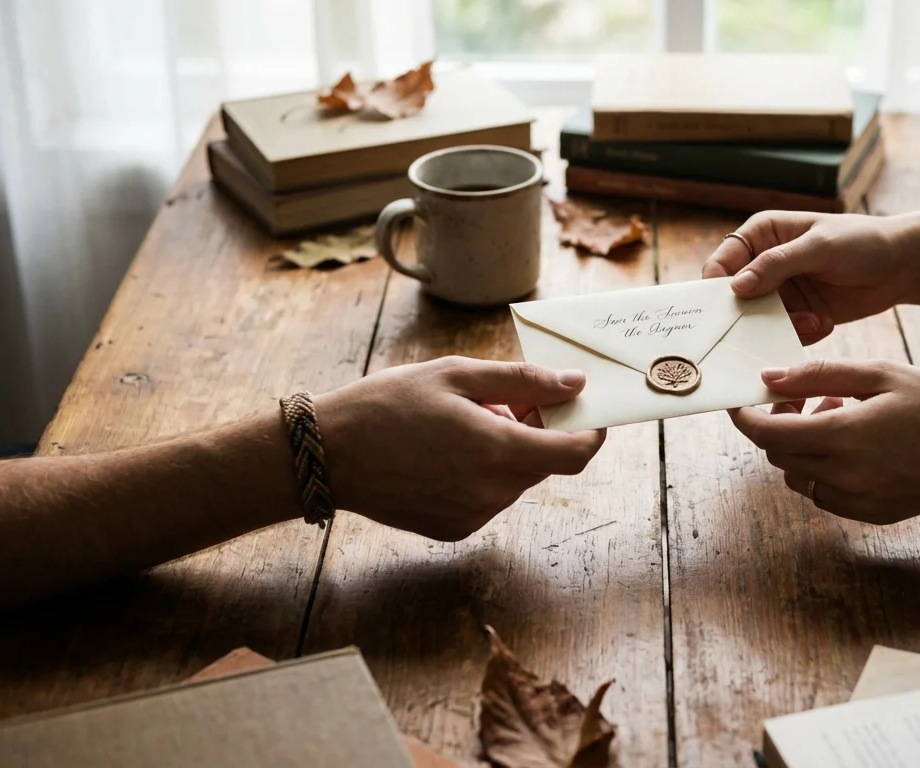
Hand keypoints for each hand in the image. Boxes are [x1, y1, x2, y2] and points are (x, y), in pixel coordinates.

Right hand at [316, 357, 605, 539]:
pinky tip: (446, 452)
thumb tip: (575, 384)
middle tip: (504, 400)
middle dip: (539, 431)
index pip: (575, 453)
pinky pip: (489, 497)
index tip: (587, 411)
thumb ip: (524, 381)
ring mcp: (474, 516)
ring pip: (515, 480)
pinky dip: (483, 473)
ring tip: (462, 423)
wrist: (328, 454)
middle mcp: (493, 492)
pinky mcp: (454, 529)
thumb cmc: (388, 405)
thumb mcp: (457, 376)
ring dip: (508, 451)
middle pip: (544, 463)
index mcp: (499, 451)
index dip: (591, 432)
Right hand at [702, 211, 917, 344]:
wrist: (901, 266)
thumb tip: (736, 287)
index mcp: (762, 235)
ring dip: (779, 326)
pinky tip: (823, 323)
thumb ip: (777, 264)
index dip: (716, 284)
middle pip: (734, 298)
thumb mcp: (819, 246)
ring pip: (758, 320)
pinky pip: (783, 333)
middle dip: (748, 315)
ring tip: (811, 321)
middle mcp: (764, 265)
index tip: (724, 305)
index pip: (722, 262)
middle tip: (763, 326)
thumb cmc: (862, 242)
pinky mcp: (798, 316)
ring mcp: (781, 293)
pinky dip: (798, 334)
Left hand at [729, 359, 919, 523]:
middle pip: (778, 456)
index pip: (767, 434)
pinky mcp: (872, 514)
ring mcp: (858, 501)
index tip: (743, 402)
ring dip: (802, 449)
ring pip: (798, 478)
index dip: (747, 417)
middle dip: (779, 426)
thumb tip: (769, 378)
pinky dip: (824, 471)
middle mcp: (844, 476)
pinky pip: (826, 495)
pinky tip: (857, 448)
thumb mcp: (879, 374)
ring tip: (840, 419)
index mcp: (843, 437)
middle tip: (807, 400)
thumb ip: (818, 376)